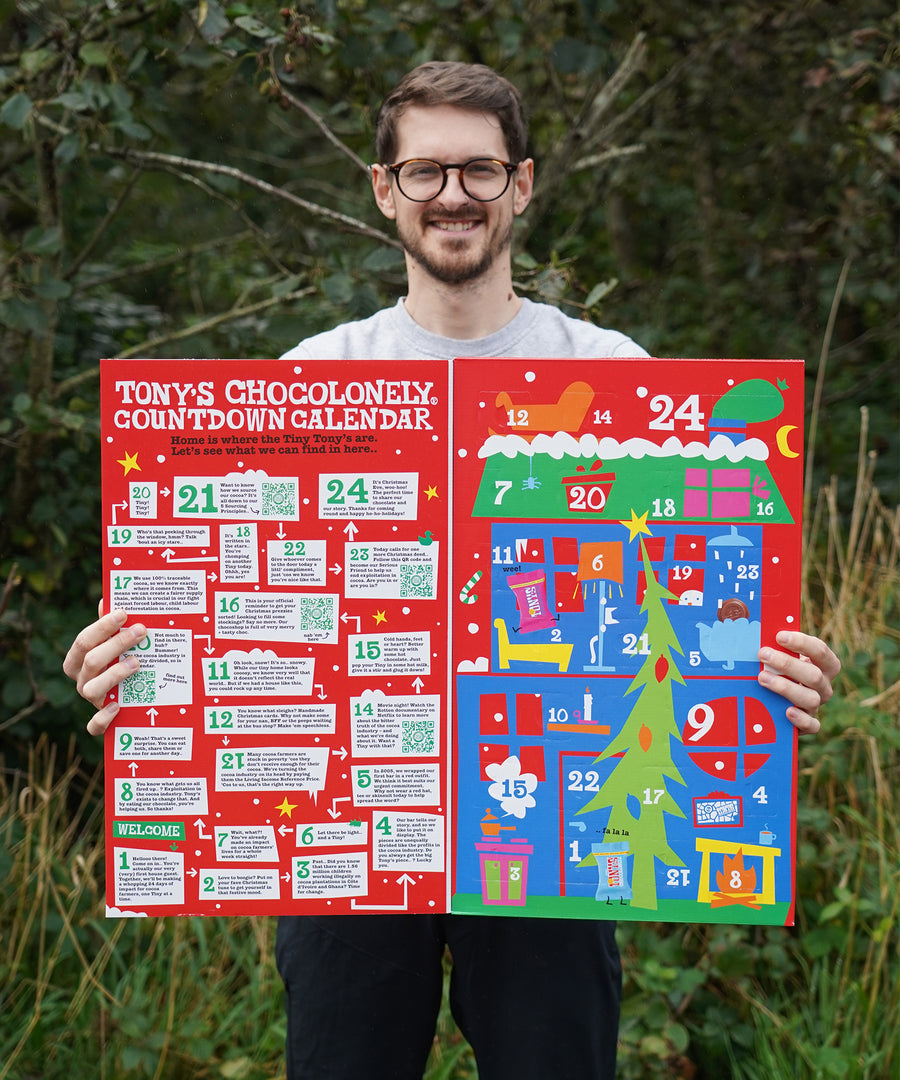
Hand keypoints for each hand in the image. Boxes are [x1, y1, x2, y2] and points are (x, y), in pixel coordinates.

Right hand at [62, 607, 146, 735]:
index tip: (124, 613)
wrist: (130, 701)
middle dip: (116, 644)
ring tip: (137, 663)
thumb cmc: (119, 663)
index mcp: (79, 661)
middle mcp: (82, 680)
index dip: (102, 627)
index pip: (83, 641)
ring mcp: (91, 701)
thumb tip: (108, 598)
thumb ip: (110, 627)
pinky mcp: (102, 722)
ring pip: (93, 689)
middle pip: (91, 661)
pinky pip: (96, 725)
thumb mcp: (115, 644)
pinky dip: (104, 717)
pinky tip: (119, 706)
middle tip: (140, 631)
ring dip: (114, 674)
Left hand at [758, 630, 840, 733]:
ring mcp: (817, 705)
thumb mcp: (783, 656)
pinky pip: (812, 725)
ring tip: (762, 678)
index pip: (820, 651)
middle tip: (762, 654)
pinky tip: (787, 711)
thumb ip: (778, 646)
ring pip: (811, 699)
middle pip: (813, 675)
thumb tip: (758, 630)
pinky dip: (801, 719)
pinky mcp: (809, 724)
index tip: (779, 636)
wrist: (780, 702)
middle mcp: (824, 686)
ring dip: (786, 687)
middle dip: (787, 664)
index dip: (801, 642)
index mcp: (824, 665)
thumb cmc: (781, 670)